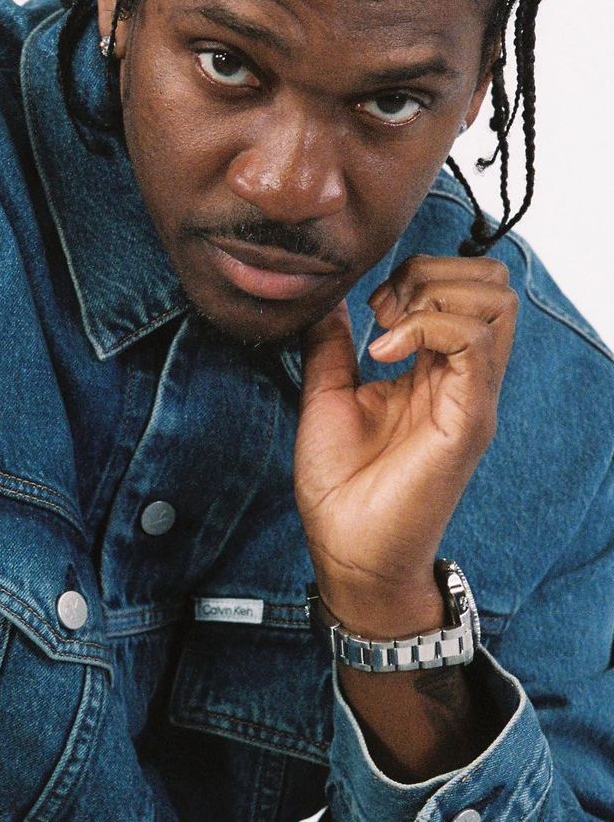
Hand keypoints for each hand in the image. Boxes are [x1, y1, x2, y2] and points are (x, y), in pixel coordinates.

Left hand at [294, 255, 517, 632]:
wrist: (346, 549)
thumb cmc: (340, 486)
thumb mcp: (326, 397)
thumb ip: (332, 347)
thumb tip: (332, 302)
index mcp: (434, 370)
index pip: (464, 288)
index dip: (418, 275)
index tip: (371, 307)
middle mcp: (461, 378)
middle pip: (493, 285)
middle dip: (433, 272)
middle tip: (384, 310)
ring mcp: (470, 395)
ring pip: (496, 302)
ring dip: (433, 294)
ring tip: (388, 329)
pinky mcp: (468, 417)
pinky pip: (473, 342)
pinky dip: (425, 327)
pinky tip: (383, 355)